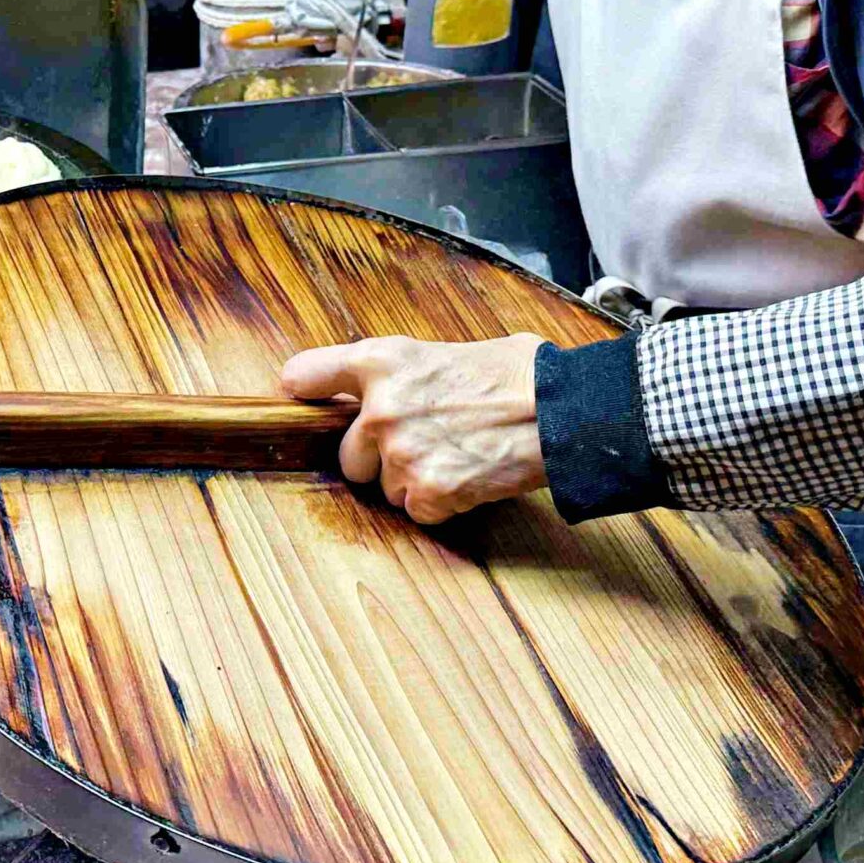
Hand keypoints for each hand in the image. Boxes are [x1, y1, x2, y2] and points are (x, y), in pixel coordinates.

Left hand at [280, 333, 546, 524]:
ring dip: (415, 481)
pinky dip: (441, 503)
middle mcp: (381, 409)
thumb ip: (402, 375)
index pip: (306, 374)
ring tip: (458, 454)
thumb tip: (385, 391)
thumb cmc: (515, 374)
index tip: (303, 397)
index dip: (307, 390)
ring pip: (386, 489)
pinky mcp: (428, 492)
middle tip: (426, 441)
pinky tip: (469, 476)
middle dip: (381, 458)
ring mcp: (402, 454)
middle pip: (350, 457)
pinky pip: (417, 510)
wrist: (560, 410)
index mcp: (382, 361)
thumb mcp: (444, 352)